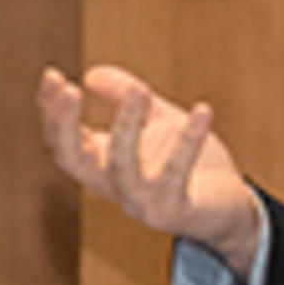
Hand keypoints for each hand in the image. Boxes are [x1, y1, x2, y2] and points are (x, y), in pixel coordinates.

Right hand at [37, 64, 262, 275]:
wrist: (232, 211)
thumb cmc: (193, 166)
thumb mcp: (158, 122)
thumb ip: (126, 96)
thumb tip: (91, 72)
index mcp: (102, 166)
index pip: (62, 141)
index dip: (51, 111)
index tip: (51, 74)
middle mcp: (114, 187)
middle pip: (72, 159)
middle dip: (65, 125)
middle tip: (70, 89)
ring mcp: (142, 203)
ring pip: (122, 164)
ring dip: (127, 123)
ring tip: (140, 88)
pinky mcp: (175, 211)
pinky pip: (177, 172)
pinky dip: (188, 141)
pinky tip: (204, 110)